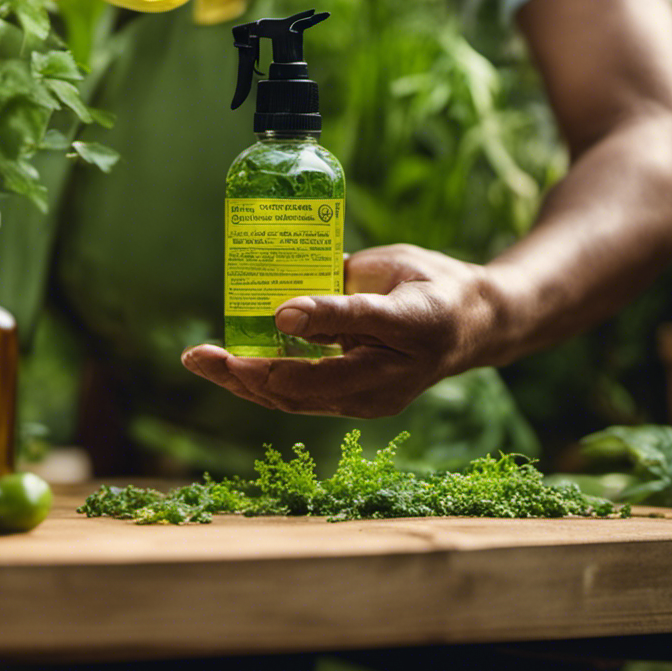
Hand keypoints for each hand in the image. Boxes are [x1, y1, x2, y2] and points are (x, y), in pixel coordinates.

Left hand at [181, 245, 495, 417]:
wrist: (471, 327)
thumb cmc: (431, 286)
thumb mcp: (395, 266)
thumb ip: (344, 290)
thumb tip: (283, 310)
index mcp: (411, 327)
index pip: (360, 323)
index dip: (318, 318)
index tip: (277, 314)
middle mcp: (390, 377)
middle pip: (310, 385)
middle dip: (247, 374)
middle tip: (200, 354)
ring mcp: (373, 400)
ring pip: (298, 401)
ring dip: (244, 384)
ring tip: (200, 360)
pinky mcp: (357, 404)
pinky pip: (303, 400)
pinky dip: (262, 385)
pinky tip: (230, 365)